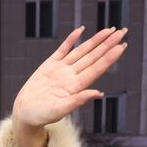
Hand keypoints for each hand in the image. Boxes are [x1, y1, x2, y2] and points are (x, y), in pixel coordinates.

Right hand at [12, 26, 128, 146]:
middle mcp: (71, 76)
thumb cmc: (41, 116)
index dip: (109, 57)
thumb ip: (78, 101)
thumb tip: (98, 93)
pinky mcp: (49, 65)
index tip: (121, 46)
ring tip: (109, 30)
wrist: (24, 113)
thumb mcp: (59, 110)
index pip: (97, 68)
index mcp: (76, 87)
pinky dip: (71, 39)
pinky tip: (81, 30)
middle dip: (107, 44)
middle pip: (93, 57)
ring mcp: (61, 69)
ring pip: (82, 51)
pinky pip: (63, 49)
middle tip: (122, 32)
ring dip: (95, 40)